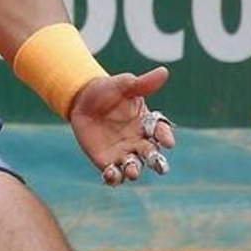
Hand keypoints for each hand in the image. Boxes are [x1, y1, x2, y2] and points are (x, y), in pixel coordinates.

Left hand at [66, 66, 176, 185]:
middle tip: (160, 166)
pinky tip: (111, 174)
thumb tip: (164, 72)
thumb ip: (142, 83)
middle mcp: (139, 141)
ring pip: (134, 167)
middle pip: (153, 154)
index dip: (166, 136)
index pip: (161, 130)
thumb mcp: (124, 84)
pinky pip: (113, 174)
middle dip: (157, 162)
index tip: (168, 142)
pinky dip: (114, 177)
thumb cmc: (108, 90)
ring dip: (135, 171)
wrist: (83, 100)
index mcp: (147, 122)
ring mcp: (123, 153)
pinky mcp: (106, 162)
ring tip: (133, 172)